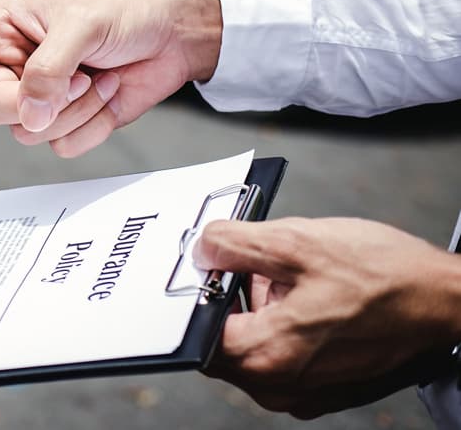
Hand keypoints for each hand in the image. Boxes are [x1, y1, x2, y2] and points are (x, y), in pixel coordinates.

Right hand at [0, 0, 222, 163]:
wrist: (176, 30)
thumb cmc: (125, 9)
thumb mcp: (81, 25)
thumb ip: (48, 71)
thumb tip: (30, 116)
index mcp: (0, 32)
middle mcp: (13, 67)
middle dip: (32, 101)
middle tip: (74, 78)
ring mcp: (40, 98)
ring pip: (29, 133)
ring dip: (70, 110)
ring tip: (97, 77)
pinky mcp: (69, 121)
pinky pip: (65, 145)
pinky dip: (93, 124)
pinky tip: (110, 93)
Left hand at [195, 217, 460, 417]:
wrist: (443, 300)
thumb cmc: (384, 274)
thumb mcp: (297, 241)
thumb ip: (235, 246)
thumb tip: (201, 249)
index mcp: (267, 354)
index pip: (195, 331)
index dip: (195, 294)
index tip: (204, 266)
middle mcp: (279, 384)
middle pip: (219, 339)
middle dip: (228, 297)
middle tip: (251, 263)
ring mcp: (301, 390)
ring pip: (249, 344)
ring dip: (256, 307)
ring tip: (289, 277)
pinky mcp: (319, 386)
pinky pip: (277, 352)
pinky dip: (280, 322)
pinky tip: (304, 294)